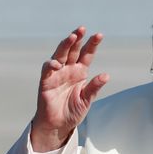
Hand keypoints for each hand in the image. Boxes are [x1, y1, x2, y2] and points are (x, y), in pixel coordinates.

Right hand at [31, 27, 108, 151]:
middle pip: (72, 50)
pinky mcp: (46, 82)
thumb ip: (94, 87)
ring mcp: (56, 74)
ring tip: (72, 37)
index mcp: (80, 72)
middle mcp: (68, 70)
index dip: (92, 44)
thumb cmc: (73, 110)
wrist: (59, 125)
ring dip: (65, 45)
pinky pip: (47, 70)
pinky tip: (57, 63)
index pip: (86, 54)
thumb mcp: (87, 99)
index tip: (99, 35)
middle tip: (82, 28)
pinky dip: (51, 64)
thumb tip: (106, 75)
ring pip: (60, 55)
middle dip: (77, 38)